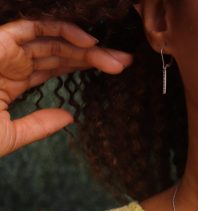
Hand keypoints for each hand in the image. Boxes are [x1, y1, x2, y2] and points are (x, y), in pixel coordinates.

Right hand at [0, 19, 132, 156]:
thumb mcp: (10, 136)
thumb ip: (39, 125)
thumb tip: (69, 117)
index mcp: (11, 82)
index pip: (55, 69)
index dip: (84, 67)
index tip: (114, 72)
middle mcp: (10, 63)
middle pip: (60, 54)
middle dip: (94, 57)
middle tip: (125, 62)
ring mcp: (4, 51)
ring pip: (52, 41)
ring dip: (86, 47)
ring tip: (116, 58)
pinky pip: (33, 28)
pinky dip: (62, 31)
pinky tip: (89, 43)